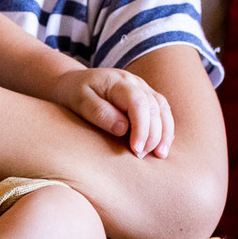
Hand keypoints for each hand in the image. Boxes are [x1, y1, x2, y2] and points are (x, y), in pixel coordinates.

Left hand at [55, 68, 174, 158]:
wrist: (73, 82)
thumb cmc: (73, 93)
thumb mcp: (79, 102)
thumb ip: (100, 113)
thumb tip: (123, 129)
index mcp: (118, 82)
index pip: (138, 103)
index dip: (141, 127)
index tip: (136, 149)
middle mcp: (135, 83)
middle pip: (154, 107)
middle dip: (153, 134)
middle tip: (141, 156)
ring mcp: (142, 88)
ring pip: (162, 109)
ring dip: (164, 132)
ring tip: (160, 154)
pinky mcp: (145, 97)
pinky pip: (161, 111)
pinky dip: (165, 128)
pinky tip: (162, 145)